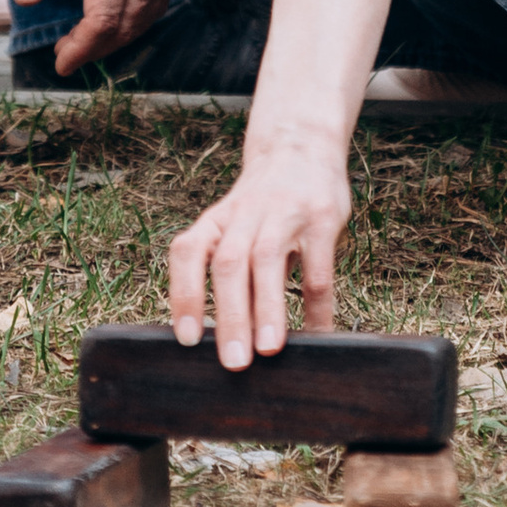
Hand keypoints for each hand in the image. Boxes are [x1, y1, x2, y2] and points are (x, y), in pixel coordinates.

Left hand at [13, 0, 184, 73]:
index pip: (102, 21)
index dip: (81, 48)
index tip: (60, 61)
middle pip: (126, 27)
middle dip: (96, 48)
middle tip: (67, 53)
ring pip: (147, 18)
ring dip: (118, 38)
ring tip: (88, 40)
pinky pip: (160, 1)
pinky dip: (138, 19)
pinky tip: (117, 19)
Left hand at [167, 128, 352, 366]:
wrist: (299, 144)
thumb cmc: (259, 203)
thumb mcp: (233, 224)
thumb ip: (227, 268)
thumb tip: (222, 337)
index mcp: (217, 220)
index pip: (189, 253)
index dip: (184, 294)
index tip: (187, 340)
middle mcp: (245, 215)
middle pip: (229, 264)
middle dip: (229, 315)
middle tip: (233, 362)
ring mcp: (284, 213)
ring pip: (268, 261)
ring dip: (267, 308)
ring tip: (267, 350)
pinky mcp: (322, 218)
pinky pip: (318, 269)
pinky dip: (317, 307)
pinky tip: (317, 337)